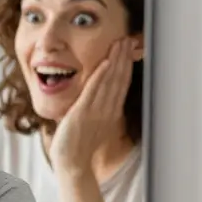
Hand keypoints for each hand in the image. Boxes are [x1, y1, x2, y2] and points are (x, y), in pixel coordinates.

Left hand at [48, 39, 132, 175]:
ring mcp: (97, 111)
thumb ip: (98, 109)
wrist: (72, 163)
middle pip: (119, 79)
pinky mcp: (83, 113)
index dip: (126, 65)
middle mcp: (107, 110)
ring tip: (120, 43)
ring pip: (110, 81)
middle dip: (125, 58)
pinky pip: (94, 91)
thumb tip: (99, 98)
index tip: (129, 50)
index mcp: (111, 111)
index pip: (121, 84)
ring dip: (116, 61)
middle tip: (129, 39)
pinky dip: (100, 76)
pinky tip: (106, 63)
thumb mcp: (93, 123)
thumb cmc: (79, 145)